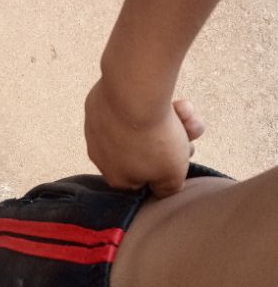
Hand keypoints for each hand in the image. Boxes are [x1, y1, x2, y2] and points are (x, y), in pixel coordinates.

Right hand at [84, 78, 204, 197]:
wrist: (132, 95)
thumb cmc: (153, 140)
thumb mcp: (172, 174)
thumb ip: (167, 189)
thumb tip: (162, 191)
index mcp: (117, 178)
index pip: (144, 180)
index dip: (166, 167)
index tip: (183, 153)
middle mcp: (100, 156)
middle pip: (143, 151)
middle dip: (171, 140)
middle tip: (189, 130)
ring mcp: (96, 128)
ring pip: (137, 126)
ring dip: (167, 119)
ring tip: (182, 108)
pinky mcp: (97, 104)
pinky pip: (125, 107)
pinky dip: (144, 103)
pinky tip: (158, 96)